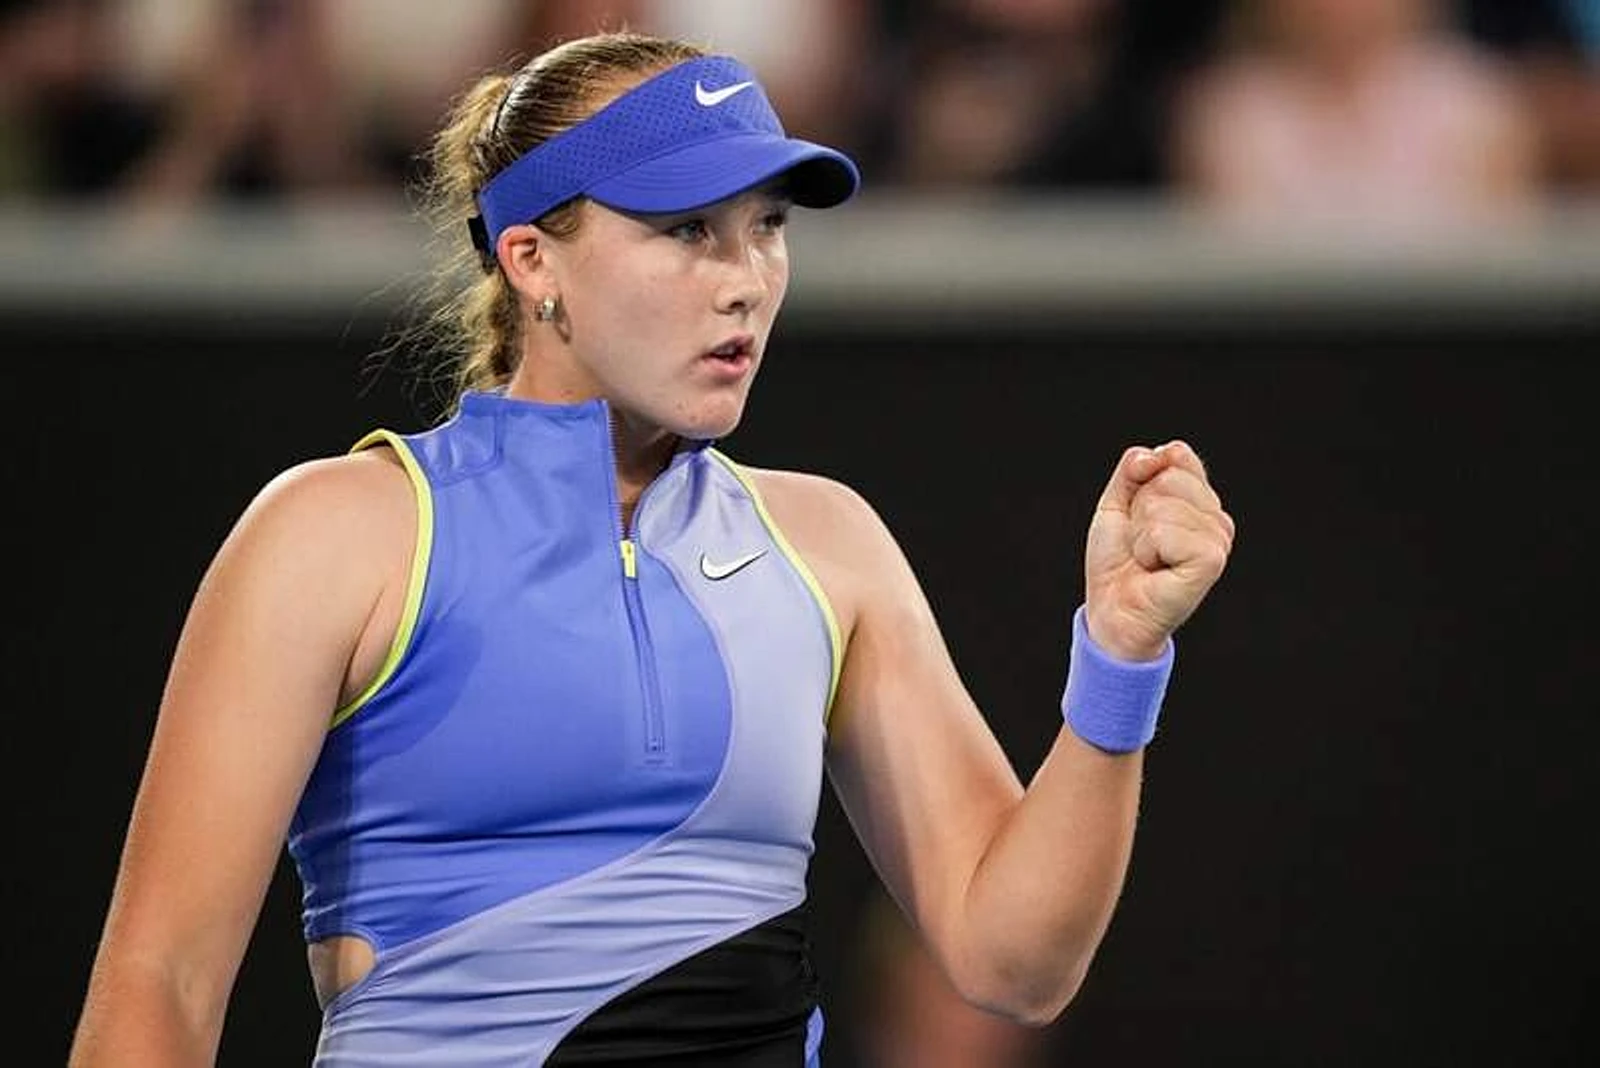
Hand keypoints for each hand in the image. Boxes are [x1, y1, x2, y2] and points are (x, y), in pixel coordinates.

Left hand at [1082, 441, 1233, 659]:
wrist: (1112, 609)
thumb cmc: (1118, 561)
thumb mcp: (1117, 503)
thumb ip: (1133, 469)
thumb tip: (1156, 454)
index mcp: (1201, 501)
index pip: (1178, 455)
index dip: (1143, 480)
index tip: (1138, 514)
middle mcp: (1217, 518)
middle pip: (1168, 477)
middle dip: (1139, 509)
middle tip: (1142, 543)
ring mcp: (1219, 539)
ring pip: (1163, 503)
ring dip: (1140, 533)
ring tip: (1148, 558)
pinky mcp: (1211, 560)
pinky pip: (1163, 530)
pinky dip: (1146, 549)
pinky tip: (1155, 568)